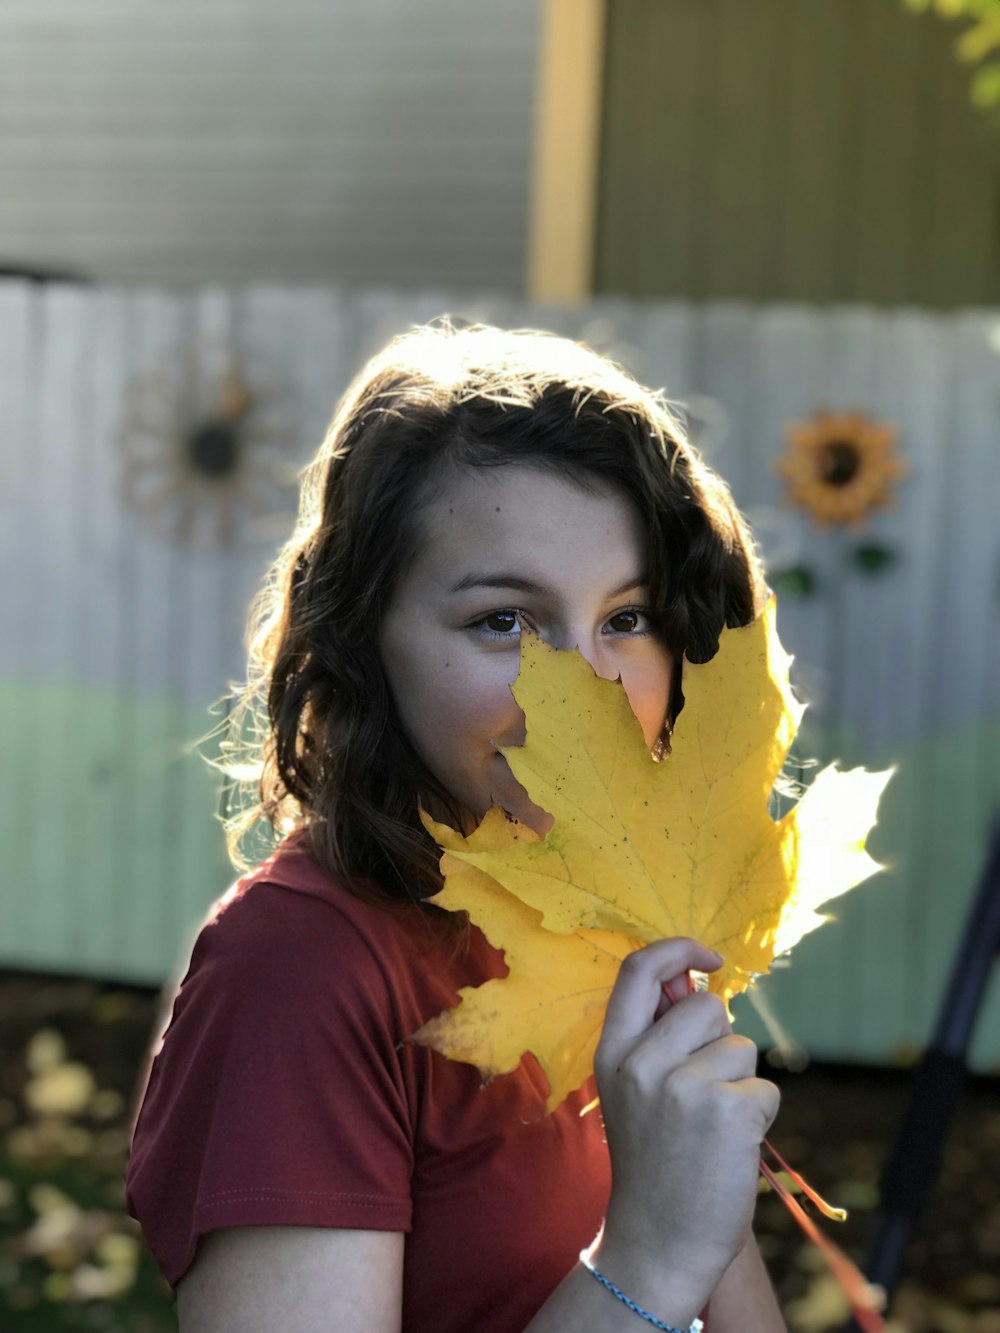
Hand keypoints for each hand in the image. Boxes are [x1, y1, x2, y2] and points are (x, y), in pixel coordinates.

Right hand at [592, 939, 779, 1320]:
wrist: (658, 1243)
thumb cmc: (654, 1163)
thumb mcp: (633, 1091)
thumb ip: (658, 1036)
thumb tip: (699, 979)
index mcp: (612, 1052)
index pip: (637, 969)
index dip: (677, 949)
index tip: (709, 956)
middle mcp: (641, 1063)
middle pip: (708, 1006)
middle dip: (721, 1039)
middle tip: (703, 1092)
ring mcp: (684, 1087)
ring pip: (743, 1048)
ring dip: (740, 1082)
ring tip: (711, 1128)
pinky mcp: (728, 1112)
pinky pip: (766, 1088)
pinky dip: (759, 1114)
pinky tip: (731, 1148)